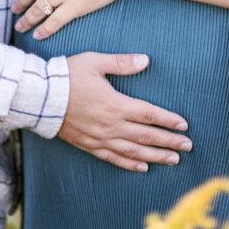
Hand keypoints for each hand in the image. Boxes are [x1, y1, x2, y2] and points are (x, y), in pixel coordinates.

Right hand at [61, 52, 190, 170]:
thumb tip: (146, 60)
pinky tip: (143, 167)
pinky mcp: (89, 146)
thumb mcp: (95, 62)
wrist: (40, 97)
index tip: (184, 126)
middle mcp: (111, 125)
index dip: (168, 121)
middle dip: (169, 142)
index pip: (149, 115)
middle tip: (188, 147)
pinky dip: (130, 164)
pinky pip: (114, 159)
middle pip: (147, 137)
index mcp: (115, 104)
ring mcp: (100, 139)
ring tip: (173, 160)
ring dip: (156, 156)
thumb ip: (121, 62)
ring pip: (134, 152)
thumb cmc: (68, 75)